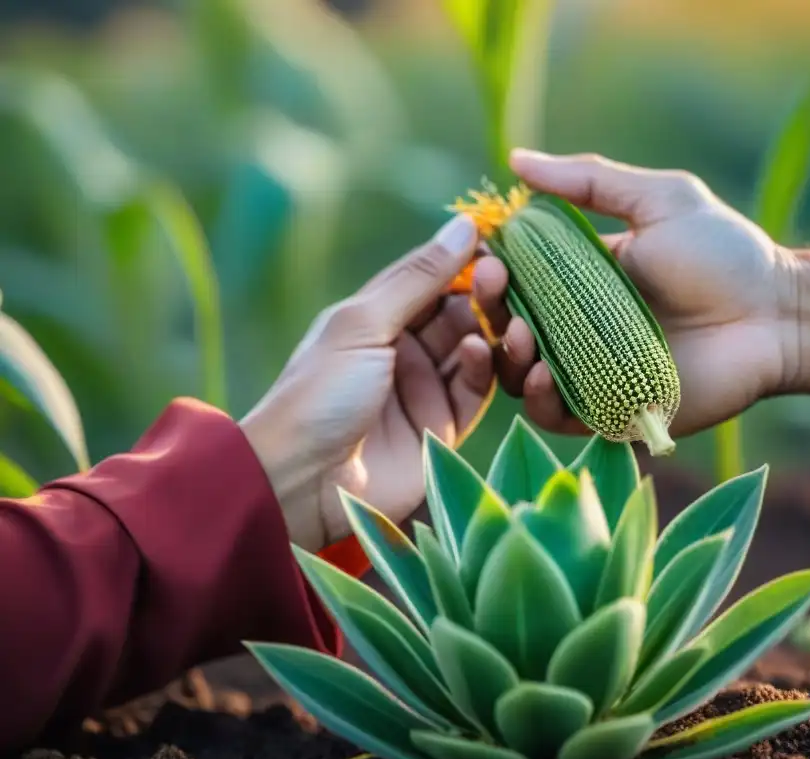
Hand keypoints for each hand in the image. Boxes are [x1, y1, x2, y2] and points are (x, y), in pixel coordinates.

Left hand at [241, 215, 494, 550]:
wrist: (302, 482)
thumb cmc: (320, 393)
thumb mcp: (363, 323)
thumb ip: (418, 278)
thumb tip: (465, 225)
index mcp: (377, 318)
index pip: (432, 279)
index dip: (464, 260)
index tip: (500, 242)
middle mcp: (404, 350)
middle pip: (459, 312)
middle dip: (484, 293)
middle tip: (505, 278)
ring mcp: (425, 390)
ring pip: (475, 349)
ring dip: (491, 329)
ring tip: (505, 315)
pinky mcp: (443, 428)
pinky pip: (476, 391)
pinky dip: (484, 368)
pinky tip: (480, 351)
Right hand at [473, 150, 798, 437]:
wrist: (775, 314)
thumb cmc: (725, 253)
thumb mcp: (658, 201)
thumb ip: (590, 181)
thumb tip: (515, 159)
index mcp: (580, 280)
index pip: (514, 279)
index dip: (490, 270)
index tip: (482, 255)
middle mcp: (577, 328)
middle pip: (508, 326)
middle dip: (487, 309)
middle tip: (493, 288)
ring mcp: (590, 373)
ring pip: (522, 375)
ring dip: (507, 357)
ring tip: (519, 335)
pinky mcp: (609, 412)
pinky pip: (556, 416)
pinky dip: (539, 400)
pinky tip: (542, 377)